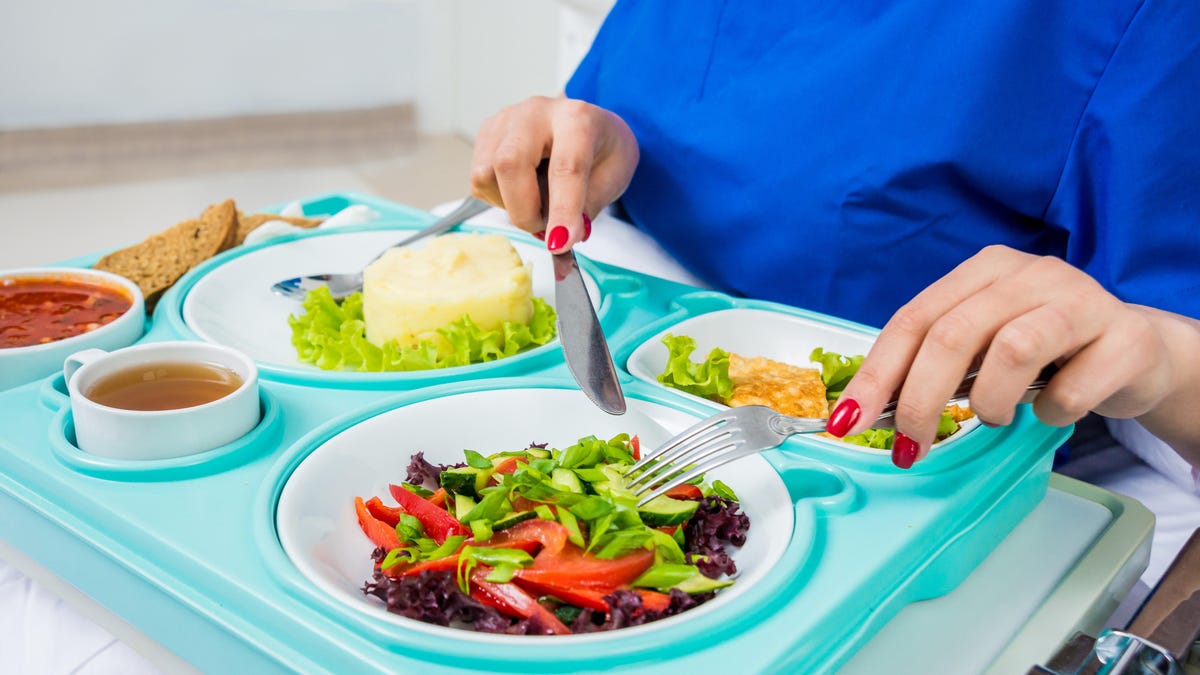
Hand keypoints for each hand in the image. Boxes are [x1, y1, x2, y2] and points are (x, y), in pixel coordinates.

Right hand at [469, 96, 639, 252]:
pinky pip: (479, 180)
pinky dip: (499, 199)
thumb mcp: (613, 177)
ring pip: (485, 174)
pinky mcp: (485, 135)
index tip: (561, 243)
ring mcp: (504, 121)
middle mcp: (535, 113)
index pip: (566, 167)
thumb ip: (587, 208)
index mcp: (576, 118)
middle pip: (509, 162)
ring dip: (510, 205)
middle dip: (523, 210)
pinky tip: (522, 191)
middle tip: (545, 228)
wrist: (586, 123)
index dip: (563, 209)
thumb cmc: (601, 149)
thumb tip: (559, 243)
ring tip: (537, 204)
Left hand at [825, 245, 1199, 468]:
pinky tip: (1055, 407)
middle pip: (953, 335)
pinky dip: (1052, 412)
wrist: (1136, 351)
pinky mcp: (1125, 338)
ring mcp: (1082, 300)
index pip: (912, 320)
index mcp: (984, 271)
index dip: (875, 375)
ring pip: (1013, 351)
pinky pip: (1070, 389)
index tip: (847, 422)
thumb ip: (934, 364)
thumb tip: (869, 411)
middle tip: (912, 445)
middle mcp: (1030, 274)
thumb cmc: (1046, 353)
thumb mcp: (984, 348)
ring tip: (997, 415)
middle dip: (920, 401)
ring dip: (992, 403)